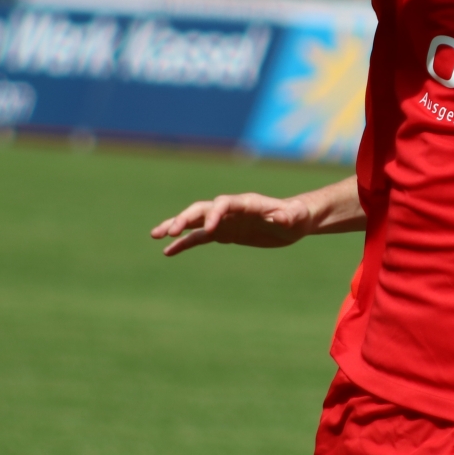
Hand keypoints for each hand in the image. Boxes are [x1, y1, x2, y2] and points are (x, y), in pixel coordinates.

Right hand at [150, 192, 312, 253]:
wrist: (295, 220)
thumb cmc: (298, 216)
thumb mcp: (296, 217)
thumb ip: (288, 216)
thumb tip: (283, 217)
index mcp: (246, 202)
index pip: (224, 203)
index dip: (214, 214)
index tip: (209, 230)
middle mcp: (230, 209)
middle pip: (202, 209)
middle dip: (185, 218)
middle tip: (168, 231)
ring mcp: (225, 221)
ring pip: (195, 221)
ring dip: (176, 226)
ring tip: (155, 235)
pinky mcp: (224, 233)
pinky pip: (199, 237)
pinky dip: (184, 243)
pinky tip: (167, 251)